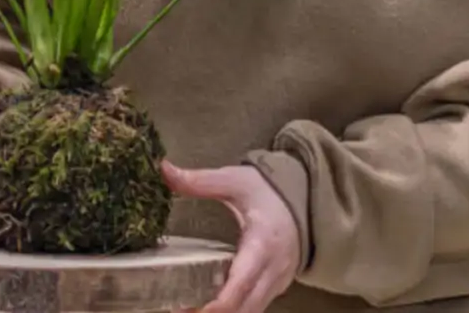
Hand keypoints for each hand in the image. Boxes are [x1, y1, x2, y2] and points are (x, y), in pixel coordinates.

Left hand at [162, 160, 299, 312]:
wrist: (303, 197)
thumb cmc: (267, 190)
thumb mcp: (234, 181)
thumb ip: (201, 181)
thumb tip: (166, 170)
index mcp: (263, 243)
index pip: (242, 283)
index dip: (217, 305)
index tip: (190, 308)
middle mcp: (274, 270)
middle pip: (244, 308)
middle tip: (178, 311)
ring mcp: (277, 283)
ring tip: (188, 310)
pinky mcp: (276, 288)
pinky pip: (254, 309)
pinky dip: (233, 312)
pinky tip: (208, 307)